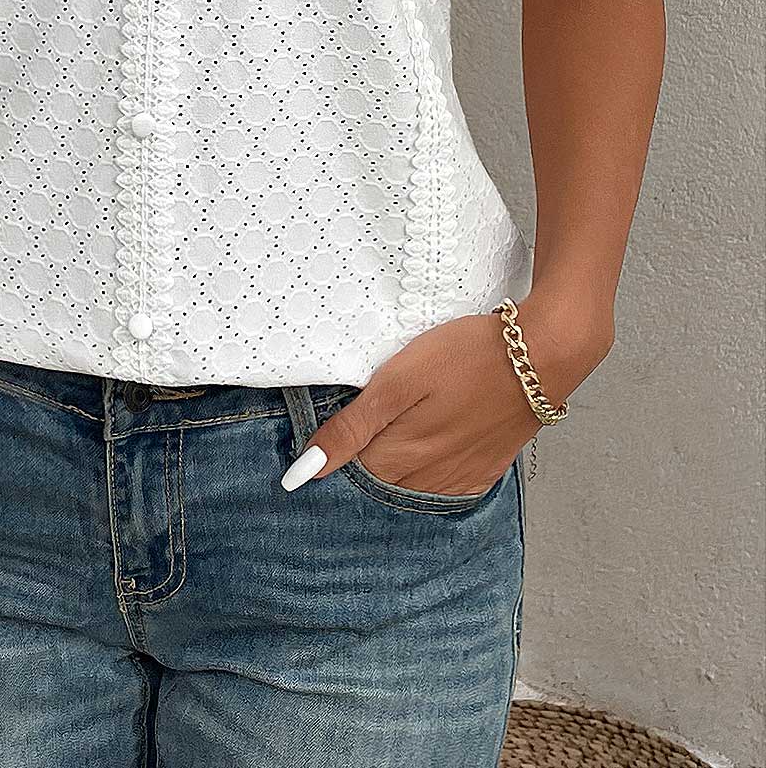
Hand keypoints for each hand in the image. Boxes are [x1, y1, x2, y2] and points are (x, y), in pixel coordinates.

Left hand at [282, 292, 613, 494]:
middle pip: (377, 484)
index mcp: (398, 460)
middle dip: (363, 462)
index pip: (347, 476)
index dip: (335, 451)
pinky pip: (444, 486)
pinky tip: (430, 444)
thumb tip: (301, 474)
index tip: (332, 429)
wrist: (541, 356)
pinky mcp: (483, 472)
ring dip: (396, 467)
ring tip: (400, 428)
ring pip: (409, 487)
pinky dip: (429, 471)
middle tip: (369, 422)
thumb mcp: (398, 382)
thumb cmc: (466, 357)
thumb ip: (350, 429)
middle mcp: (427, 482)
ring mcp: (459, 480)